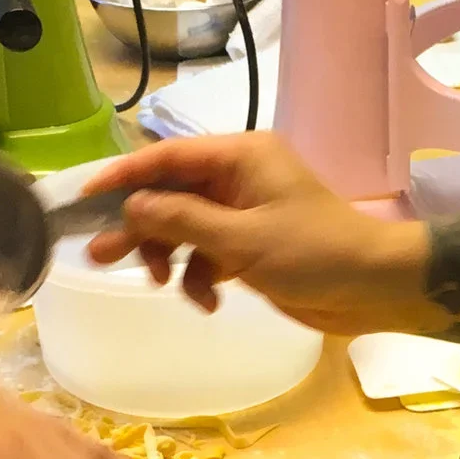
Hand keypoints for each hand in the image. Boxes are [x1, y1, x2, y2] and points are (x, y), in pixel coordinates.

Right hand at [82, 135, 426, 335]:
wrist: (374, 288)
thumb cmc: (315, 253)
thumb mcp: (242, 239)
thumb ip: (182, 221)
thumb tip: (131, 206)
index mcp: (239, 156)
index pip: (165, 157)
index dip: (122, 177)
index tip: (84, 200)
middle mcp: (238, 177)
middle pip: (169, 194)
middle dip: (139, 226)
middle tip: (101, 256)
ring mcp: (244, 212)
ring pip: (184, 227)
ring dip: (169, 256)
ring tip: (160, 285)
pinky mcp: (250, 246)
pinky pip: (206, 253)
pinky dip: (199, 276)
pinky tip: (207, 302)